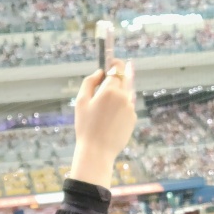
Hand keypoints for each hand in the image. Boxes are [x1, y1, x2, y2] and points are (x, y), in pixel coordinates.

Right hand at [68, 60, 137, 188]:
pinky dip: (120, 109)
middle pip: (124, 79)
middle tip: (104, 88)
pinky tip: (109, 121)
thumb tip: (99, 73)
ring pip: (125, 94)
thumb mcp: (80, 102)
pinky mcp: (133, 119)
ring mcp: (130, 108)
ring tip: (103, 112)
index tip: (111, 62)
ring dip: (117, 96)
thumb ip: (89, 82)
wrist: (97, 151)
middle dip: (116, 80)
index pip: (117, 68)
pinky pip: (127, 108)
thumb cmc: (85, 127)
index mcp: (110, 90)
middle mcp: (124, 96)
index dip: (114, 63)